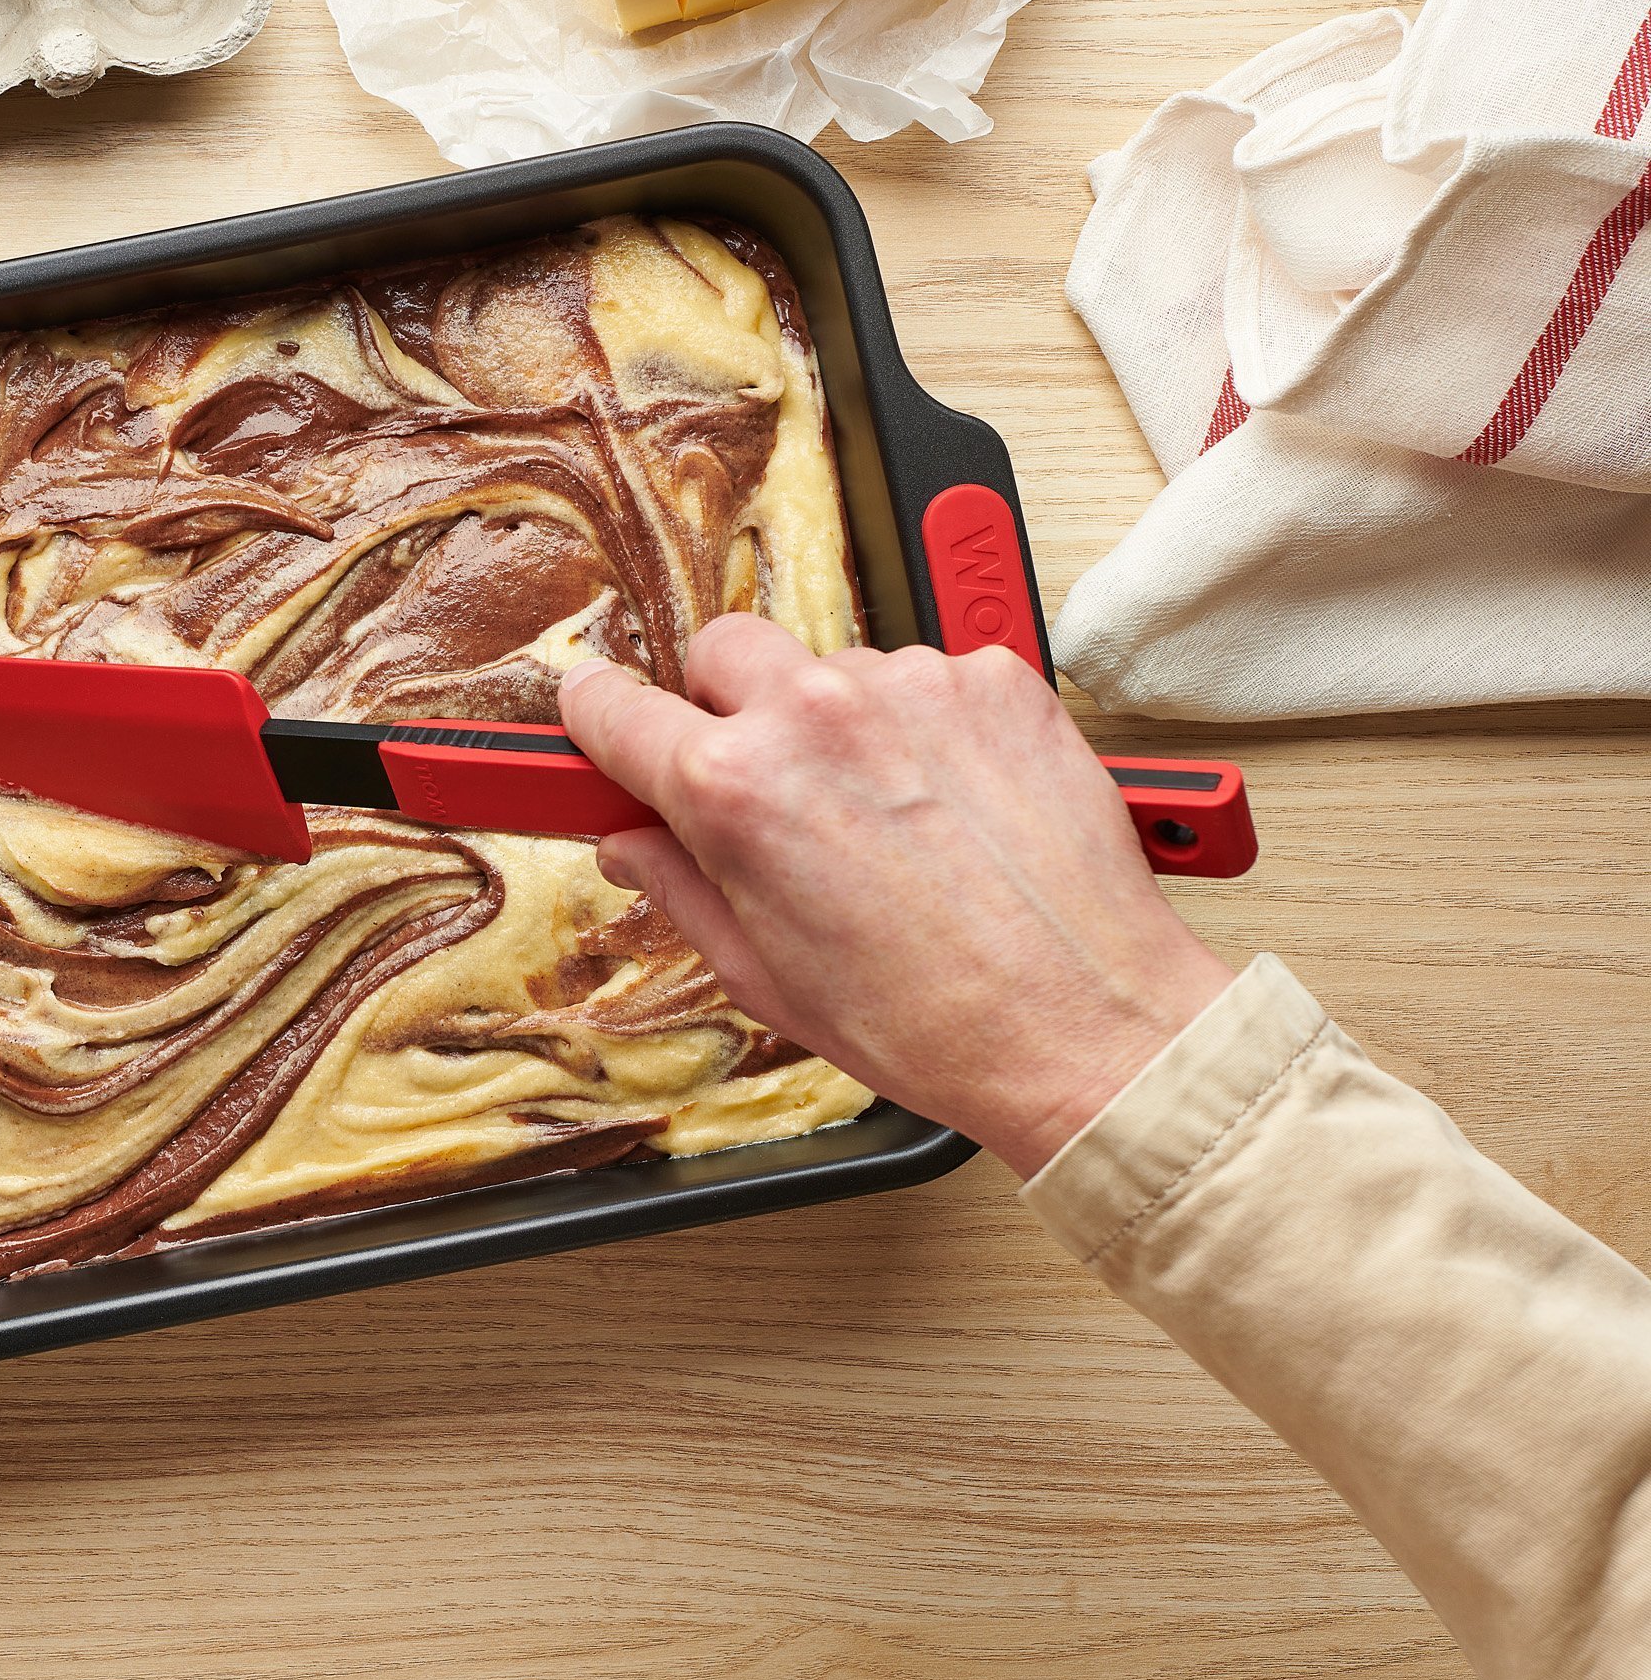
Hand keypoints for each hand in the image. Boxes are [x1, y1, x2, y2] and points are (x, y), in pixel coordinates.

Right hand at [560, 619, 1232, 1176]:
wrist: (1085, 1027)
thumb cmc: (933, 1022)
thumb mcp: (762, 975)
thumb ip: (679, 887)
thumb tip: (634, 843)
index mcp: (734, 790)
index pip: (614, 709)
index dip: (593, 718)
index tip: (593, 715)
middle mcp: (816, 716)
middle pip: (722, 652)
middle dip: (721, 705)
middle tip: (755, 779)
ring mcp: (912, 687)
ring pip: (831, 667)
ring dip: (834, 720)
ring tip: (883, 817)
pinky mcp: (996, 680)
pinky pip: (928, 676)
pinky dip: (926, 724)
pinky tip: (948, 803)